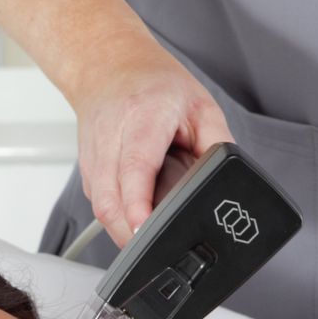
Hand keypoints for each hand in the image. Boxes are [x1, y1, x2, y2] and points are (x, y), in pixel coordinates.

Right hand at [69, 38, 236, 247]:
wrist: (108, 65)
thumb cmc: (152, 82)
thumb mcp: (200, 105)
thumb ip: (217, 143)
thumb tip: (229, 179)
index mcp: (143, 117)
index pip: (135, 167)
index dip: (137, 203)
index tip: (143, 227)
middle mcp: (111, 137)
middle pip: (110, 197)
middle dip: (129, 233)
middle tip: (154, 253)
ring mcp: (94, 155)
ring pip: (100, 206)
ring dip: (122, 231)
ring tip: (147, 243)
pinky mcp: (88, 169)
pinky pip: (98, 203)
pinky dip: (116, 219)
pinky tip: (133, 222)